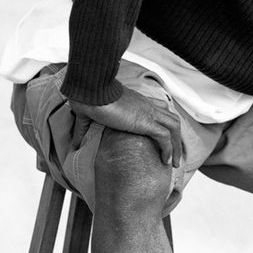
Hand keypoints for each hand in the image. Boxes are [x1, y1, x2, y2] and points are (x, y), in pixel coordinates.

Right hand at [67, 86, 181, 166]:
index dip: (163, 125)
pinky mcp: (145, 121)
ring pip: (174, 128)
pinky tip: (166, 161)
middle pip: (172, 119)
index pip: (158, 110)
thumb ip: (84, 130)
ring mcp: (148, 112)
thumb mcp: (88, 115)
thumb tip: (75, 144)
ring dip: (177, 146)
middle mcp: (146, 105)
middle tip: (174, 155)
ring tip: (174, 162)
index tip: (163, 141)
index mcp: (136, 102)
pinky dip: (169, 150)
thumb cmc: (87, 97)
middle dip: (176, 138)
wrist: (89, 90)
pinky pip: (165, 137)